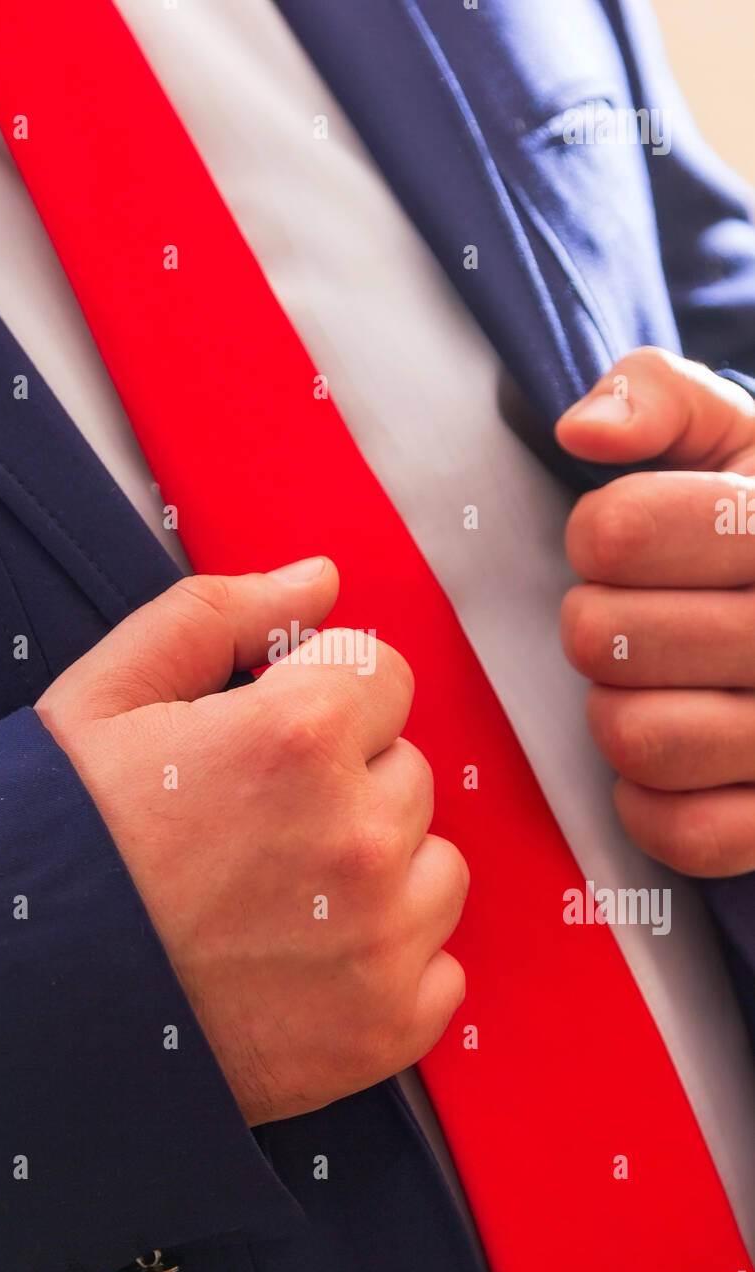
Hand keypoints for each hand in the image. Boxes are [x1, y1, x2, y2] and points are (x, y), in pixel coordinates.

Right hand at [35, 558, 465, 1125]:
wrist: (14, 1007)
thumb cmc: (57, 846)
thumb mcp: (104, 698)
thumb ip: (220, 615)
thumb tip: (319, 579)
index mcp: (299, 736)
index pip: (384, 672)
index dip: (324, 695)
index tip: (274, 735)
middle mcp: (357, 837)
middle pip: (408, 771)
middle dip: (347, 783)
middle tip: (256, 826)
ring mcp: (378, 943)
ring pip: (435, 867)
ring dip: (379, 873)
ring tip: (282, 899)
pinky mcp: (383, 1034)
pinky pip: (439, 972)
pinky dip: (389, 968)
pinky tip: (307, 967)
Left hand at [557, 346, 754, 876]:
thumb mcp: (732, 433)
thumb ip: (657, 396)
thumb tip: (581, 432)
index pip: (616, 531)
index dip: (595, 535)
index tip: (629, 540)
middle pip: (603, 637)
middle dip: (597, 623)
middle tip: (638, 618)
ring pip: (633, 736)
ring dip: (615, 711)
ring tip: (656, 685)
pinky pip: (682, 834)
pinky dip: (651, 804)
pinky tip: (672, 759)